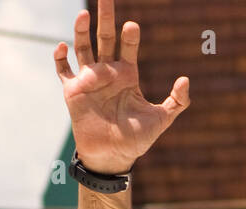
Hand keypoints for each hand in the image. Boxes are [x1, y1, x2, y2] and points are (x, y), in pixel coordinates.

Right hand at [54, 0, 189, 174]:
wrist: (113, 157)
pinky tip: (62, 47)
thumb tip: (186, 79)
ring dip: (82, 31)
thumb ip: (177, 101)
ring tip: (84, 14)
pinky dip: (60, 58)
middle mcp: (107, 72)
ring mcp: (89, 80)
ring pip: (83, 48)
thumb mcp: (161, 119)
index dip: (129, 36)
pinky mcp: (73, 91)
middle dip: (105, 18)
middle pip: (104, 38)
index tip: (132, 25)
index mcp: (127, 75)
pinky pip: (63, 70)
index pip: (128, 46)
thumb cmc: (136, 139)